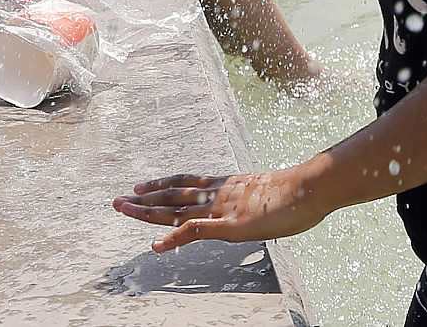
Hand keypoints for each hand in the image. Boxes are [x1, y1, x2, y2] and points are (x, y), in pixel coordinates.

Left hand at [113, 168, 328, 252]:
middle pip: (173, 194)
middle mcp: (218, 193)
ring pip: (176, 209)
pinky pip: (196, 232)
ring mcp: (222, 209)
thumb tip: (248, 206)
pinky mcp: (230, 226)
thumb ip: (251, 200)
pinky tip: (157, 246)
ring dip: (148, 211)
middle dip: (145, 198)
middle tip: (118, 200)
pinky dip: (174, 239)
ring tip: (124, 209)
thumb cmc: (296, 193)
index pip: (187, 182)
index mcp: (226, 185)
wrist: (308, 187)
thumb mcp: (265, 194)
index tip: (142, 186)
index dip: (162, 184)